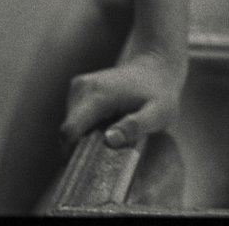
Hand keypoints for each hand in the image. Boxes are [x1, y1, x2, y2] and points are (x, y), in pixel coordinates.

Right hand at [60, 50, 187, 151]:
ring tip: (113, 131)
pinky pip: (74, 119)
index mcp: (98, 95)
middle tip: (111, 147)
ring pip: (70, 127)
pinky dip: (87, 128)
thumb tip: (110, 140)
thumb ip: (135, 126)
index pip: (69, 132)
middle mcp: (82, 88)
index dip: (75, 153)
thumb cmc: (160, 92)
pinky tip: (108, 123)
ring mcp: (78, 86)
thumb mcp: (158, 113)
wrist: (156, 65)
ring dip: (85, 137)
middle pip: (68, 132)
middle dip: (83, 146)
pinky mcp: (78, 89)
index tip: (94, 162)